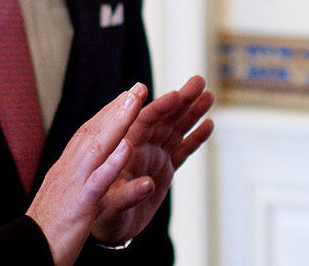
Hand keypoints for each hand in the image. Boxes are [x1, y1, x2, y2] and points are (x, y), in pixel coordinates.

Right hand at [26, 83, 146, 265]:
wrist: (28, 250)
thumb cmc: (47, 230)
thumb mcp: (63, 198)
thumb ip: (74, 181)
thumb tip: (83, 169)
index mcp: (66, 169)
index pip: (88, 134)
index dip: (108, 114)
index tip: (125, 97)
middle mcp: (67, 170)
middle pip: (93, 132)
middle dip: (116, 109)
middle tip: (137, 87)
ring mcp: (72, 185)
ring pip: (96, 147)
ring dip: (117, 122)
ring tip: (135, 102)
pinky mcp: (78, 205)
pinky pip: (98, 181)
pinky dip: (112, 163)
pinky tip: (127, 147)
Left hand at [90, 75, 214, 245]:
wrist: (104, 226)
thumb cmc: (100, 212)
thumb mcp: (109, 205)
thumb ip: (128, 194)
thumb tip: (147, 184)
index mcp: (121, 148)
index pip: (142, 122)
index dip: (159, 108)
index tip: (175, 94)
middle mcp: (138, 147)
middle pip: (162, 118)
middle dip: (180, 100)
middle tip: (199, 82)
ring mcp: (152, 157)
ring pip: (174, 129)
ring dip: (190, 113)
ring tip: (208, 95)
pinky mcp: (163, 170)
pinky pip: (181, 150)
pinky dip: (194, 137)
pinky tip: (208, 124)